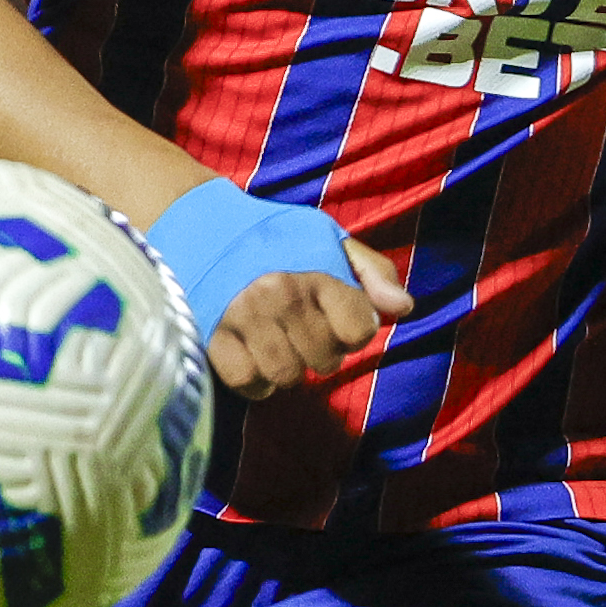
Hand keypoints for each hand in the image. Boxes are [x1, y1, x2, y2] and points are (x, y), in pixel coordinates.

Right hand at [210, 237, 410, 398]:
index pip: (359, 329)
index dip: (355, 330)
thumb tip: (403, 308)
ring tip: (280, 346)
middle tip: (305, 333)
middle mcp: (280, 295)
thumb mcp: (329, 239)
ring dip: (289, 368)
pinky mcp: (212, 337)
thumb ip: (372, 272)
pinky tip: (255, 359)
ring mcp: (243, 318)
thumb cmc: (275, 237)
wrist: (202, 224)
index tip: (339, 319)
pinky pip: (247, 382)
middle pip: (326, 360)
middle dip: (322, 351)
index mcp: (314, 271)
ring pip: (287, 376)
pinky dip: (256, 379)